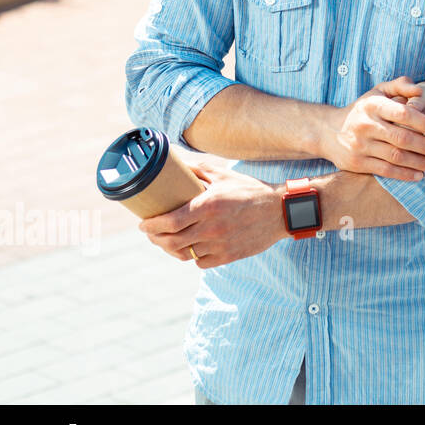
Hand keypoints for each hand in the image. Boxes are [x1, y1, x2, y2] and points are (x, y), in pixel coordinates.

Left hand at [138, 161, 286, 268]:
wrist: (281, 211)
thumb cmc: (251, 190)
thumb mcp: (224, 175)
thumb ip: (198, 171)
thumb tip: (174, 162)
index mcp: (208, 206)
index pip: (169, 221)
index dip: (151, 226)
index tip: (143, 225)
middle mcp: (212, 228)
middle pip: (171, 242)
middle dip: (156, 239)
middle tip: (152, 234)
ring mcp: (220, 244)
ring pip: (184, 254)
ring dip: (172, 249)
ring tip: (168, 242)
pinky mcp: (229, 257)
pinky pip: (200, 262)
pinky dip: (193, 256)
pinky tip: (192, 248)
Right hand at [317, 76, 424, 180]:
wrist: (327, 131)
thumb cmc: (362, 109)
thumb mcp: (378, 91)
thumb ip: (400, 86)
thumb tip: (419, 90)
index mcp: (373, 105)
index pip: (403, 113)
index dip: (424, 123)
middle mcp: (366, 125)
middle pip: (402, 138)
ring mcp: (360, 146)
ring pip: (396, 157)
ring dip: (420, 163)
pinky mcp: (357, 163)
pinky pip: (385, 170)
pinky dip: (404, 174)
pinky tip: (420, 175)